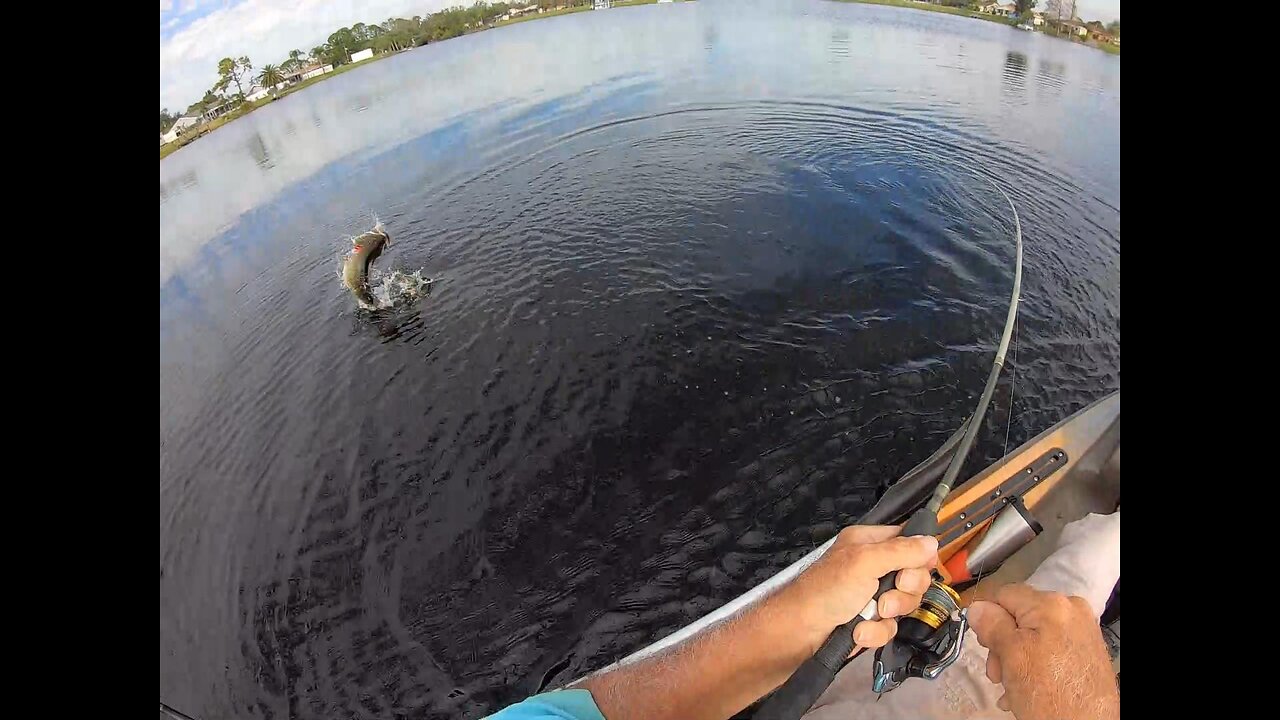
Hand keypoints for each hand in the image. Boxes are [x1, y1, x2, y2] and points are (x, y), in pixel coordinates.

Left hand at [782, 525, 937, 649]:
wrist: (800, 633)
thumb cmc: (826, 591)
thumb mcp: (864, 563)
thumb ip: (900, 551)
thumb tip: (931, 542)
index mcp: (868, 543)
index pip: (908, 541)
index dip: (919, 556)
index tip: (917, 568)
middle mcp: (872, 566)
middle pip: (914, 575)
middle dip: (904, 590)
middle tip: (886, 596)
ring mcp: (872, 595)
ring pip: (905, 603)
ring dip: (889, 614)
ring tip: (869, 614)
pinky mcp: (871, 621)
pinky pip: (891, 626)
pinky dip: (876, 631)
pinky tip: (860, 631)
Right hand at [969, 584, 1119, 719]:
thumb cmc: (1050, 694)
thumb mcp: (1011, 656)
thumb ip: (992, 625)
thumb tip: (977, 607)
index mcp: (1051, 604)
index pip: (1004, 594)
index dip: (988, 617)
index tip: (983, 644)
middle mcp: (1071, 610)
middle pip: (1020, 616)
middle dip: (1002, 643)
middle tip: (997, 673)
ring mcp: (1082, 630)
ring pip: (1033, 634)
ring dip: (1016, 657)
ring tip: (1011, 686)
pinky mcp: (1087, 650)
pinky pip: (1051, 647)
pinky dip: (1035, 662)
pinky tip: (1026, 686)